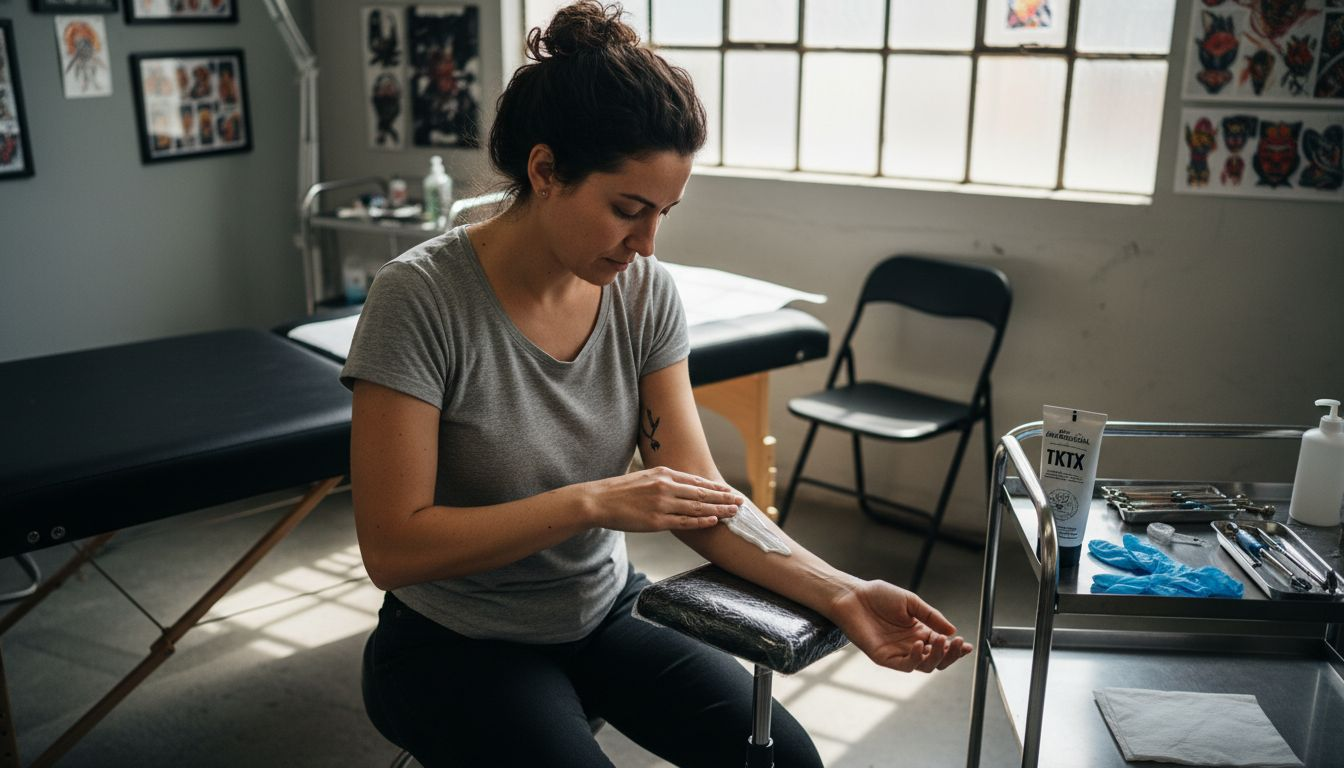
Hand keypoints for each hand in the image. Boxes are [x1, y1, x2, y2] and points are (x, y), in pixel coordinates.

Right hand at [584, 467, 740, 532]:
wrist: (599, 501)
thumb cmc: (620, 491)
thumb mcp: (645, 477)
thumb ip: (664, 480)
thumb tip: (683, 486)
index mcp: (664, 474)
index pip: (696, 481)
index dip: (715, 487)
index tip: (729, 491)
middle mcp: (666, 486)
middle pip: (702, 493)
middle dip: (723, 498)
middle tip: (740, 501)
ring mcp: (662, 504)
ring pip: (697, 507)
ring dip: (718, 510)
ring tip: (733, 512)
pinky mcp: (656, 521)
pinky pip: (684, 521)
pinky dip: (700, 521)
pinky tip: (713, 521)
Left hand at [829, 580, 972, 672]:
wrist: (853, 596)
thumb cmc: (878, 596)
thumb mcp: (911, 602)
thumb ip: (931, 616)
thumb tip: (952, 630)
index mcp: (918, 632)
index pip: (941, 646)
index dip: (955, 648)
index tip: (968, 645)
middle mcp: (910, 645)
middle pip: (936, 660)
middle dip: (950, 654)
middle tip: (958, 643)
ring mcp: (897, 652)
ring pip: (924, 665)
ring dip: (936, 657)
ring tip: (941, 642)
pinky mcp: (884, 657)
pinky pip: (905, 665)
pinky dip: (915, 658)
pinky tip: (920, 645)